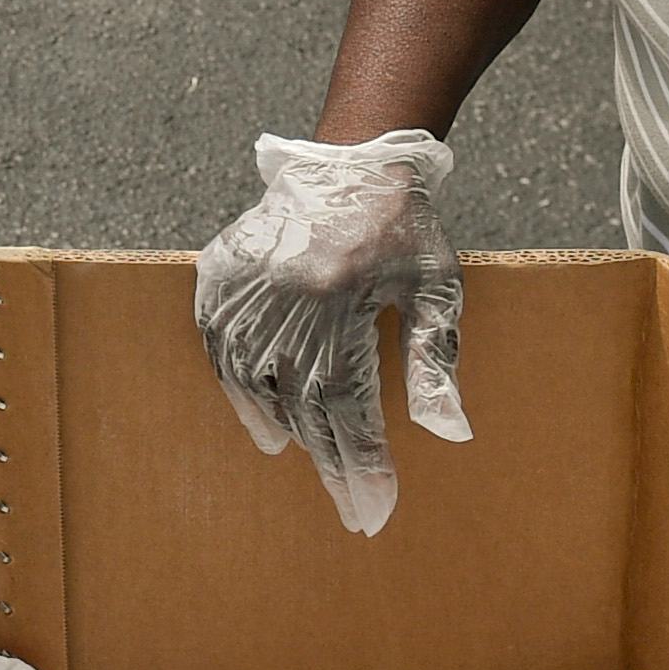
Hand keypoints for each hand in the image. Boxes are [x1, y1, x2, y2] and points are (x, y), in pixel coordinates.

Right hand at [190, 129, 466, 535]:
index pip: (349, 404)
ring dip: (282, 429)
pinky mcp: (220, 273)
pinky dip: (237, 390)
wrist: (352, 159)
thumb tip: (448, 435)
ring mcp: (246, 285)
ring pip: (254, 382)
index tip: (374, 511)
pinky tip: (261, 420)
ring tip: (305, 460)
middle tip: (351, 510)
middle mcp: (286, 296)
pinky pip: (220, 348)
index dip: (362, 464)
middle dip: (332, 465)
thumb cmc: (404, 226)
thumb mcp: (436, 286)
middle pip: (305, 404)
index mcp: (341, 297)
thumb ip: (436, 360)